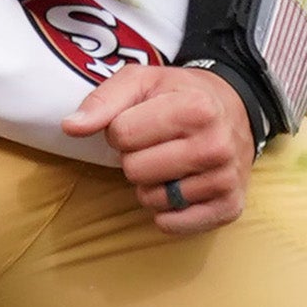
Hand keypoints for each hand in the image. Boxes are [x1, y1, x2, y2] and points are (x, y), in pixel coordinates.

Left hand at [64, 61, 253, 232]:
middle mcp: (216, 146)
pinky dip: (167, 211)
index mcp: (196, 108)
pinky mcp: (229, 208)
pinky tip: (181, 187)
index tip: (141, 122)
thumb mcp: (142, 81)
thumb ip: (102, 100)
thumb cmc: (180, 95)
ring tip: (171, 163)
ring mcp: (225, 180)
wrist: (236, 111)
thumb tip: (70, 127)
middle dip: (136, 158)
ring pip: (151, 199)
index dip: (121, 130)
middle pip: (134, 170)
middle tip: (157, 144)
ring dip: (151, 184)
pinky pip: (172, 225)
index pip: (121, 135)